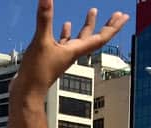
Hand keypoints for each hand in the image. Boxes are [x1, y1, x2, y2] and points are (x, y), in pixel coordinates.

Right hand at [14, 3, 129, 94]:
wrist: (26, 93)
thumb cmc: (36, 73)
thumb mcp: (41, 41)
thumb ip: (44, 19)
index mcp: (75, 51)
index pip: (100, 38)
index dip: (113, 26)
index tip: (124, 16)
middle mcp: (72, 53)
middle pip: (95, 37)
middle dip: (107, 25)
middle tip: (118, 14)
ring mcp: (63, 56)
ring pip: (80, 38)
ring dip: (87, 26)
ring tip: (92, 11)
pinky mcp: (52, 57)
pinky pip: (64, 43)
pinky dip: (67, 33)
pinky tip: (66, 25)